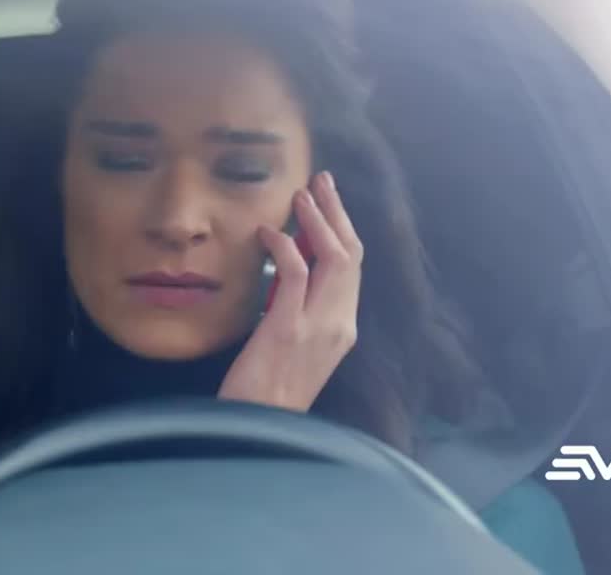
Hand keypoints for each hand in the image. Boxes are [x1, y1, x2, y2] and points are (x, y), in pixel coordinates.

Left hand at [218, 171, 363, 411]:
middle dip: (337, 212)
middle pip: (351, 255)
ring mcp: (318, 327)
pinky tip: (269, 233)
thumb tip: (286, 270)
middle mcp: (340, 325)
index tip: (327, 200)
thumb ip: (298, 311)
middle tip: (321, 180)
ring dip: (317, 220)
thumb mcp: (293, 348)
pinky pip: (294, 273)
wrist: (257, 429)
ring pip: (333, 258)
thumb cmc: (266, 392)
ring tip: (300, 195)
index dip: (343, 229)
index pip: (353, 269)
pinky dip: (284, 246)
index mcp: (343, 330)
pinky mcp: (288, 329)